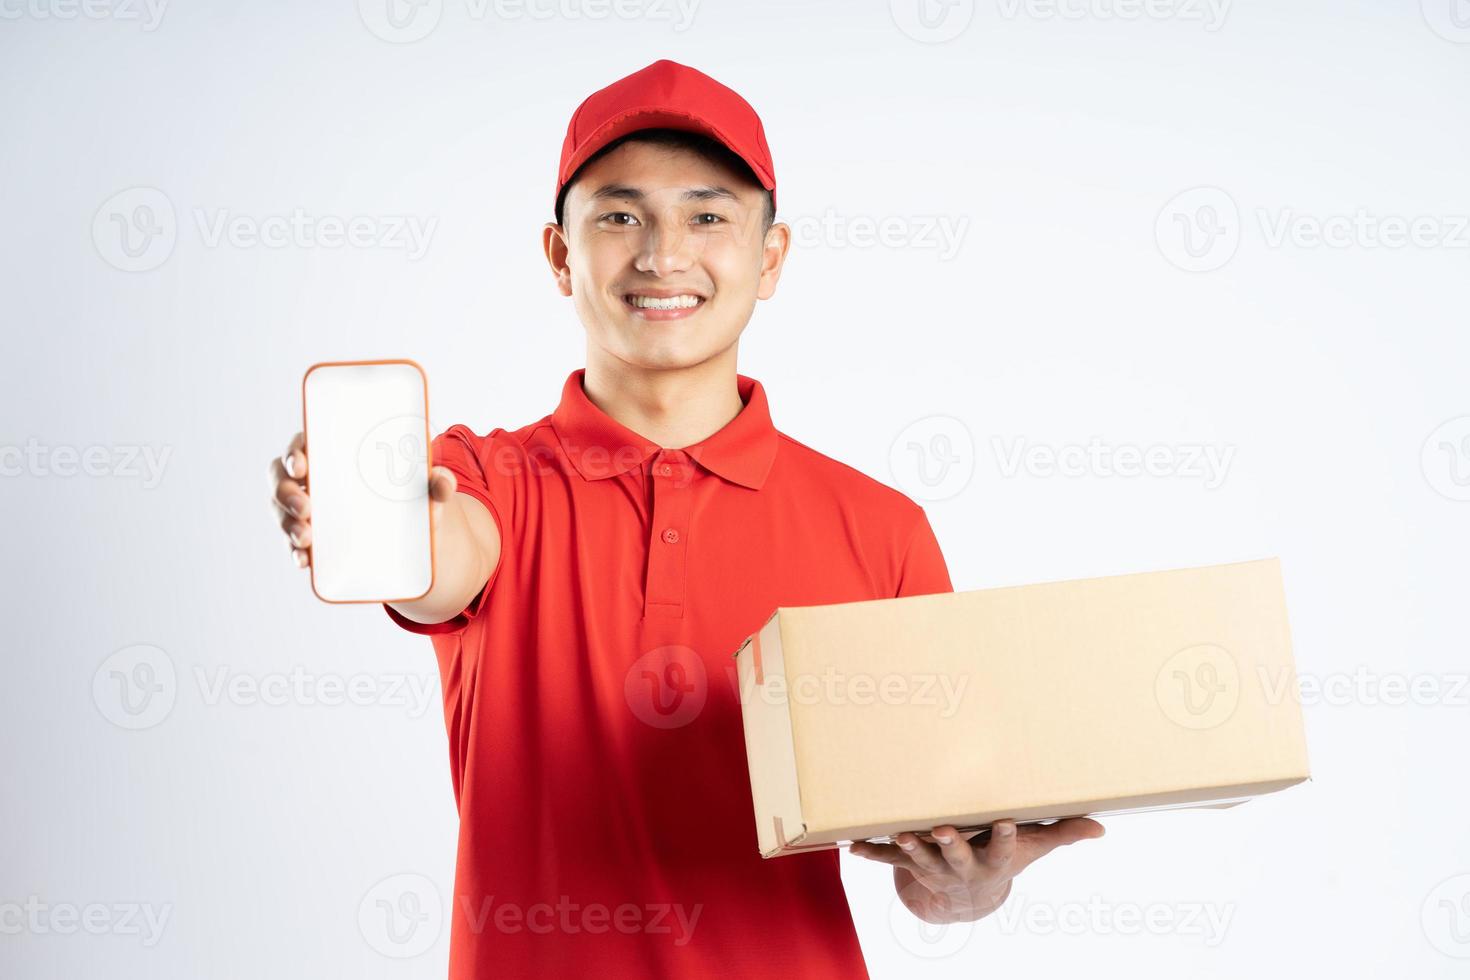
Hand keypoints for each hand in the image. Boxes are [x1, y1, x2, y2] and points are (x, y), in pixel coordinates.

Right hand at [268, 431, 459, 571]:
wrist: (417, 537)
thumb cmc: (413, 496)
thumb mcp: (428, 489)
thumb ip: (437, 483)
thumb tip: (443, 482)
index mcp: (336, 454)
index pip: (303, 443)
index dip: (294, 450)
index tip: (302, 464)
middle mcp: (315, 480)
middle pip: (281, 477)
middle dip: (285, 492)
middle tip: (306, 508)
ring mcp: (309, 510)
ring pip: (282, 511)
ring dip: (286, 524)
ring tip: (306, 539)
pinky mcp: (314, 539)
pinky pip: (294, 543)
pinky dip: (295, 551)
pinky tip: (304, 560)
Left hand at [849, 817, 1104, 923]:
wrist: (970, 896)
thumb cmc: (1003, 858)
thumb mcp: (1034, 848)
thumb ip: (1062, 834)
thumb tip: (1101, 828)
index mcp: (993, 861)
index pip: (1004, 850)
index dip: (1006, 838)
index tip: (1010, 821)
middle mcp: (963, 867)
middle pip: (957, 856)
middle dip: (951, 844)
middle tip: (944, 829)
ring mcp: (935, 869)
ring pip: (921, 860)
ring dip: (909, 848)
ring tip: (899, 834)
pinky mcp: (912, 866)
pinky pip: (890, 861)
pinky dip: (872, 854)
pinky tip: (853, 847)